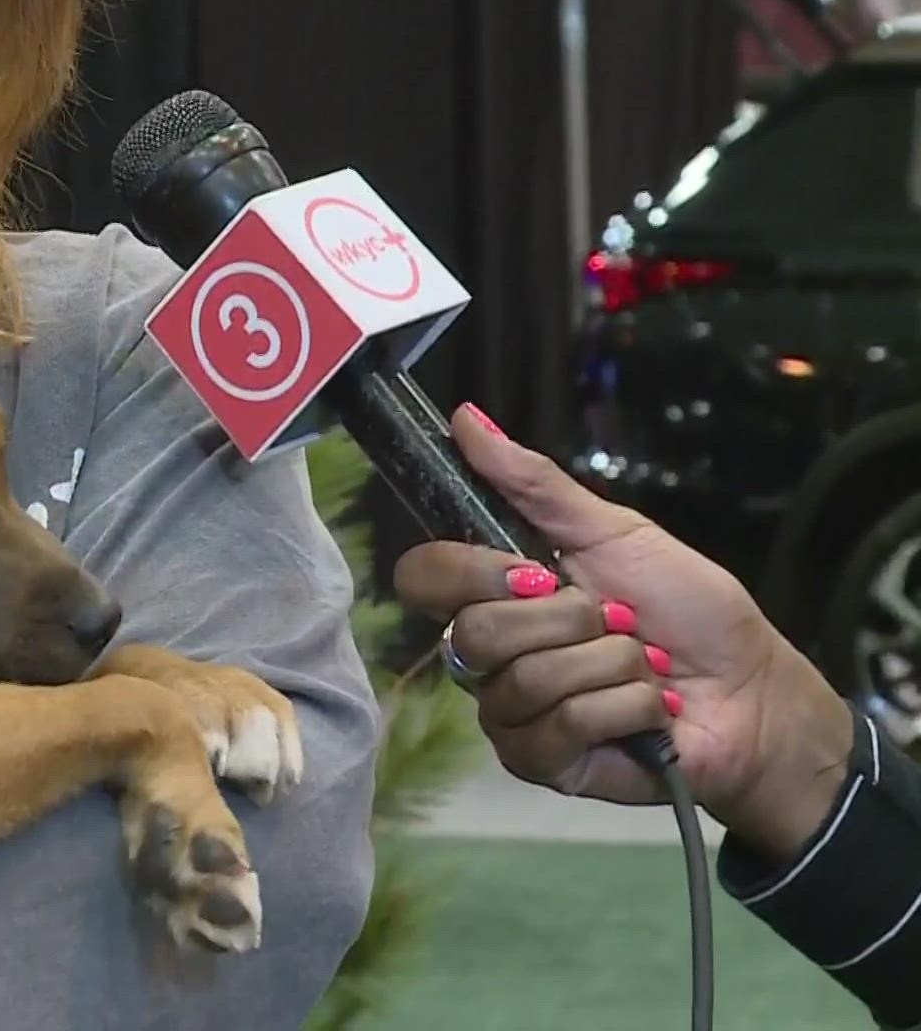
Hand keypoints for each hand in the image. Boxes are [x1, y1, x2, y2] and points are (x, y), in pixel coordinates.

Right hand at [393, 405, 853, 859]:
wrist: (756, 689)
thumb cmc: (690, 611)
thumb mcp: (617, 532)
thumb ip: (534, 483)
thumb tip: (464, 417)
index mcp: (494, 594)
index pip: (423, 577)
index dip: (471, 572)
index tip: (539, 570)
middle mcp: (488, 656)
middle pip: (473, 635)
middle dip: (569, 621)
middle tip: (619, 621)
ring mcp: (509, 714)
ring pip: (523, 681)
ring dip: (609, 666)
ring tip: (645, 667)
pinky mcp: (541, 763)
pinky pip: (558, 727)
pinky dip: (624, 708)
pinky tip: (652, 710)